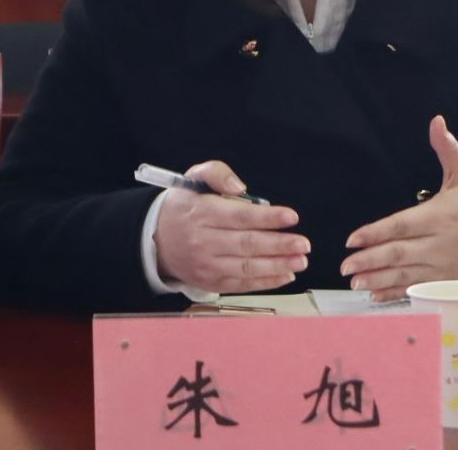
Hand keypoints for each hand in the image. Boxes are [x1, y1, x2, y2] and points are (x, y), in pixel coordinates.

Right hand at [154, 160, 310, 293]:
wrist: (154, 239)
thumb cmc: (182, 207)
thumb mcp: (193, 178)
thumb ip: (217, 173)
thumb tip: (240, 187)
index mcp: (203, 213)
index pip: (240, 216)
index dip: (268, 218)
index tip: (291, 217)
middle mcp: (204, 241)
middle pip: (247, 245)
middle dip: (279, 245)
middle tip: (303, 243)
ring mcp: (207, 265)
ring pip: (246, 267)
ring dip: (277, 265)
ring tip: (300, 260)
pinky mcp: (210, 281)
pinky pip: (241, 283)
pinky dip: (265, 281)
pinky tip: (285, 274)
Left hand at [340, 115, 457, 301]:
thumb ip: (447, 149)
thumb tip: (437, 122)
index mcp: (438, 217)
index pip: (402, 226)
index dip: (376, 233)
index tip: (353, 239)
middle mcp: (438, 244)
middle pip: (399, 254)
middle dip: (370, 260)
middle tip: (345, 266)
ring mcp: (441, 267)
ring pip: (405, 275)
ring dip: (378, 280)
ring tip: (355, 282)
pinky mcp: (444, 281)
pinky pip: (416, 289)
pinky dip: (395, 293)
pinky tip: (375, 294)